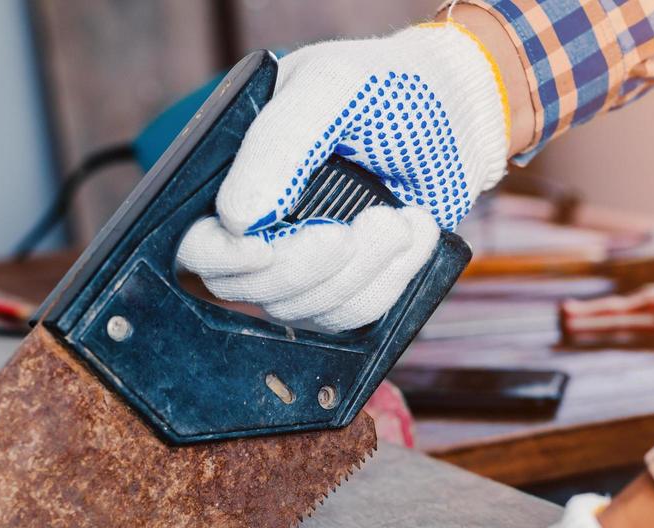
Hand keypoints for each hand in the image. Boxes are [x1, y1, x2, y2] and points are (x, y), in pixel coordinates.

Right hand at [177, 22, 509, 331]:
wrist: (455, 113)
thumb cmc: (387, 86)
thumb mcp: (331, 87)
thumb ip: (279, 142)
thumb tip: (238, 219)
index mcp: (232, 173)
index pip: (198, 243)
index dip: (223, 259)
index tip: (263, 249)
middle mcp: (257, 226)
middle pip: (249, 289)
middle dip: (311, 266)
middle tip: (373, 225)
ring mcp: (298, 261)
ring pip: (303, 309)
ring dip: (363, 272)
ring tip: (404, 219)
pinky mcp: (341, 286)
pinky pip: (349, 315)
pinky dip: (390, 280)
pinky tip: (415, 232)